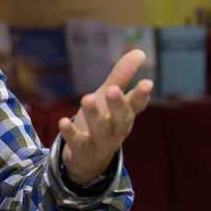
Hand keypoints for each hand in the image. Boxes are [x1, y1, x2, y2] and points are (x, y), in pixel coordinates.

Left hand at [58, 49, 153, 183]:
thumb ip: (122, 77)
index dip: (142, 95)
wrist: (87, 158)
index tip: (147, 82)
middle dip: (118, 104)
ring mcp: (101, 142)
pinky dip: (71, 133)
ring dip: (94, 115)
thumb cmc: (102, 121)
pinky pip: (78, 143)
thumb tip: (140, 52)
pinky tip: (62, 121)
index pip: (136, 105)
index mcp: (125, 115)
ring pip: (100, 130)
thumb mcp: (108, 98)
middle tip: (112, 89)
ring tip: (86, 98)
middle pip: (122, 118)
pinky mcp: (83, 151)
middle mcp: (117, 129)